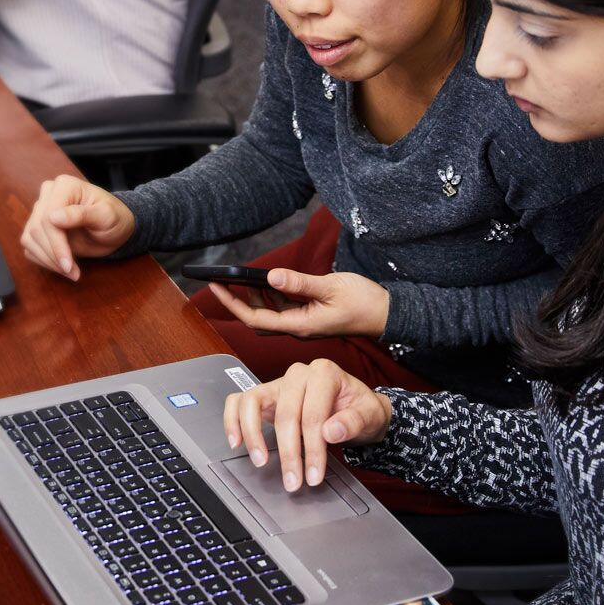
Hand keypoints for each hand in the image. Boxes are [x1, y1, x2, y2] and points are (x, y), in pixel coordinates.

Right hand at [21, 174, 135, 280]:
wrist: (114, 228)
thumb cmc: (115, 218)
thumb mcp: (106, 215)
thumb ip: (83, 214)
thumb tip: (53, 217)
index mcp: (64, 186)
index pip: (49, 217)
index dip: (56, 243)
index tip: (68, 264)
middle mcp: (48, 195)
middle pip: (37, 229)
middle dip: (54, 255)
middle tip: (73, 273)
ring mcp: (40, 211)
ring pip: (30, 239)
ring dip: (49, 261)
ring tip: (71, 272)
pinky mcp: (37, 228)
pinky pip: (31, 248)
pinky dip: (45, 261)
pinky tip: (63, 267)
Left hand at [209, 269, 390, 338]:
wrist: (387, 313)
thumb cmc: (363, 302)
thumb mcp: (330, 287)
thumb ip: (300, 283)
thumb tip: (271, 276)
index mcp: (301, 325)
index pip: (256, 317)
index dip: (233, 303)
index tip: (217, 287)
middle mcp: (298, 327)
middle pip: (258, 318)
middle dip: (237, 302)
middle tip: (221, 283)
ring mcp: (304, 323)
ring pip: (270, 314)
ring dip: (254, 298)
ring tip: (241, 279)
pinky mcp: (310, 316)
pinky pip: (284, 309)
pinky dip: (272, 296)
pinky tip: (269, 283)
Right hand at [223, 359, 392, 491]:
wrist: (354, 406)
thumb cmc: (360, 409)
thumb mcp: (369, 415)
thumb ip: (353, 422)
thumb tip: (330, 431)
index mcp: (325, 372)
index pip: (313, 413)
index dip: (312, 448)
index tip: (314, 475)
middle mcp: (299, 373)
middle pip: (286, 413)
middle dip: (289, 452)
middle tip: (293, 481)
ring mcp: (279, 383)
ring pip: (253, 401)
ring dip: (253, 434)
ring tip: (261, 461)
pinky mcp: (266, 395)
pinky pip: (239, 400)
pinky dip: (233, 420)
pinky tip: (237, 442)